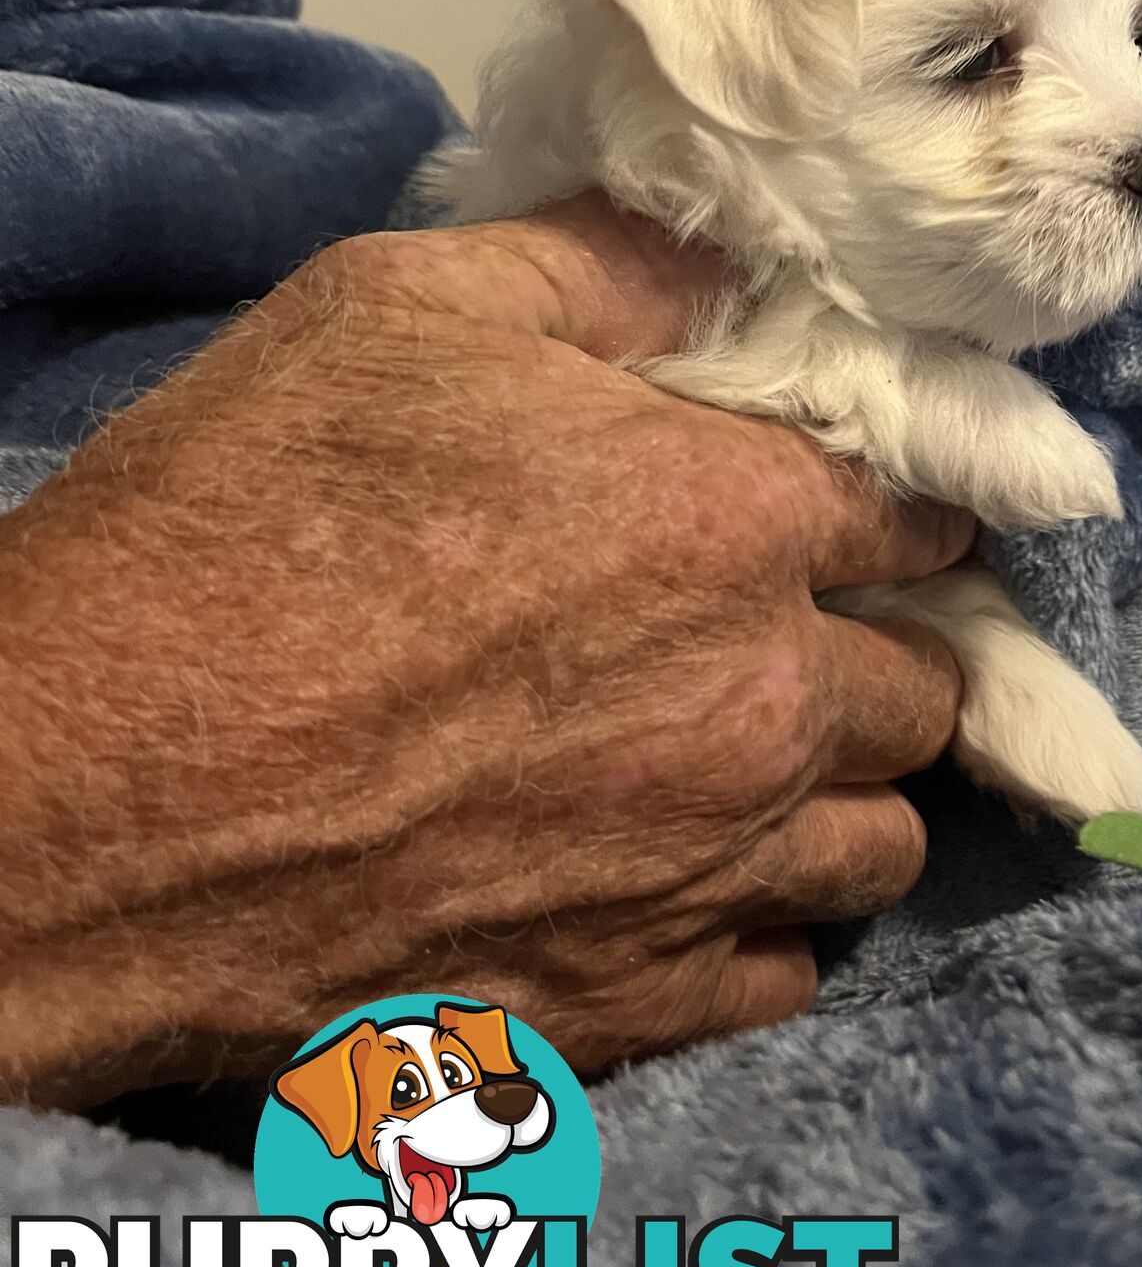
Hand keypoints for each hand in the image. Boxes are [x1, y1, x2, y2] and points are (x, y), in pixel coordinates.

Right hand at [0, 197, 969, 1108]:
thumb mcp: (401, 309)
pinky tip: (691, 887)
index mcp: (731, 520)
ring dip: (846, 794)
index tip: (872, 512)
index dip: (904, 504)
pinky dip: (764, 928)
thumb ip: (601, 271)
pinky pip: (783, 975)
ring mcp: (705, 872)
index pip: (916, 512)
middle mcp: (758, 704)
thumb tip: (721, 259)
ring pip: (882, 845)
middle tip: (806, 633)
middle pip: (923, 687)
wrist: (93, 793)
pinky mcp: (629, 1006)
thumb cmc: (241, 526)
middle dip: (884, 648)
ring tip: (766, 767)